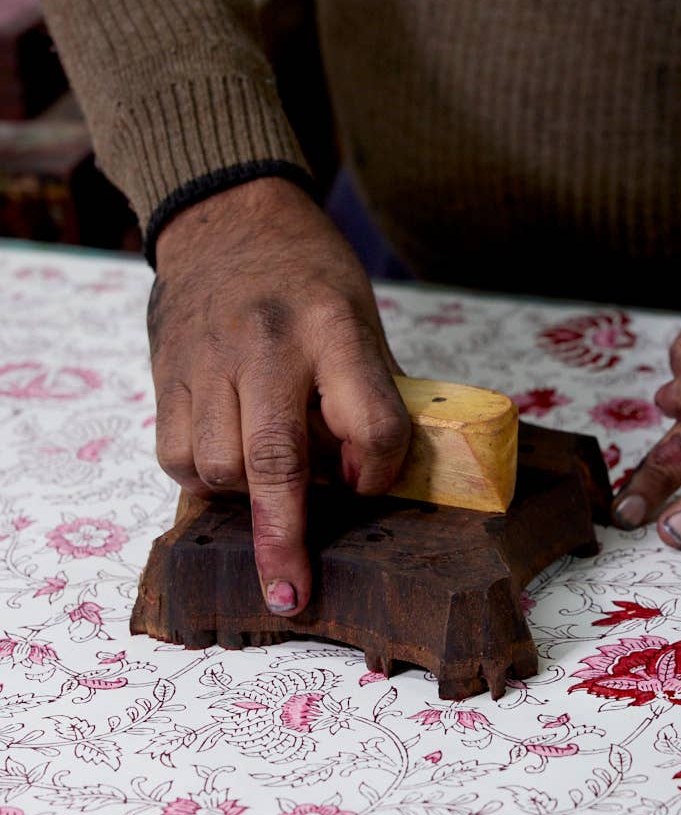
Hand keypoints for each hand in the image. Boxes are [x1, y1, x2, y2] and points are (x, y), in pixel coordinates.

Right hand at [148, 177, 409, 615]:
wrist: (227, 218)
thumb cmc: (309, 279)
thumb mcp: (362, 321)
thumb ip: (371, 396)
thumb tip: (374, 482)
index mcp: (334, 327)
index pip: (371, 420)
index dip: (380, 469)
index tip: (371, 486)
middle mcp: (267, 344)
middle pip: (277, 461)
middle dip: (286, 538)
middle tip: (292, 595)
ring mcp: (209, 359)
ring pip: (221, 469)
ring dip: (248, 498)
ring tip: (271, 481)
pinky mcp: (167, 374)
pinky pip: (179, 456)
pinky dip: (205, 477)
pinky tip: (228, 462)